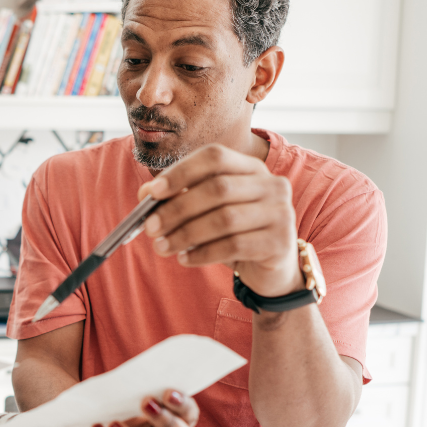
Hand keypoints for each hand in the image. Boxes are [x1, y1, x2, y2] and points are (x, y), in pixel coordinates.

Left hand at [139, 144, 301, 297]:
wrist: (271, 269)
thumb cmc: (234, 234)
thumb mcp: (206, 212)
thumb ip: (179, 198)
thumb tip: (145, 194)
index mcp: (251, 167)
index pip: (215, 157)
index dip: (181, 172)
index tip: (152, 192)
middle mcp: (272, 184)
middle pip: (218, 188)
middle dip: (177, 209)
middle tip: (150, 228)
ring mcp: (281, 212)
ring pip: (225, 219)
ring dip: (185, 234)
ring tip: (161, 247)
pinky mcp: (280, 243)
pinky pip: (234, 245)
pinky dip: (203, 253)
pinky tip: (184, 259)